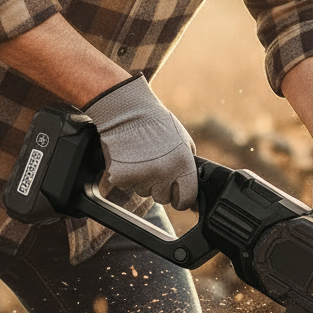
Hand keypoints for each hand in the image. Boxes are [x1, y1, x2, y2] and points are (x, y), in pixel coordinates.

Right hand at [84, 75, 197, 208]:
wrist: (127, 111)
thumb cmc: (157, 124)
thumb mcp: (184, 141)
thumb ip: (188, 166)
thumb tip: (190, 188)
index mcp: (182, 165)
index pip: (186, 200)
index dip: (181, 198)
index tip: (177, 194)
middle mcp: (163, 173)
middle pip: (163, 198)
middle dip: (160, 187)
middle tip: (154, 165)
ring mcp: (142, 177)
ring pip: (144, 192)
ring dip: (143, 180)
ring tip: (141, 157)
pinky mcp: (121, 177)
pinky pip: (127, 186)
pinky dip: (128, 176)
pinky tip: (129, 158)